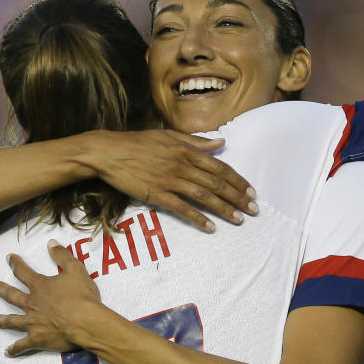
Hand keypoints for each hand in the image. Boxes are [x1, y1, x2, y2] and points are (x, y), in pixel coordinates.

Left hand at [0, 244, 103, 355]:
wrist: (85, 322)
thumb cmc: (82, 296)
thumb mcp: (75, 269)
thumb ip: (62, 255)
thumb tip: (51, 243)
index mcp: (40, 287)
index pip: (23, 272)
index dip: (15, 264)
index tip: (8, 258)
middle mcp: (32, 304)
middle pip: (12, 295)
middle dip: (1, 289)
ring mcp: (32, 322)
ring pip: (12, 320)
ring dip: (1, 320)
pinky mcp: (37, 339)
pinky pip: (22, 345)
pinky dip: (14, 349)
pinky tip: (7, 352)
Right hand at [83, 130, 257, 231]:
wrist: (109, 153)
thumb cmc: (138, 143)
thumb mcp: (168, 136)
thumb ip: (196, 141)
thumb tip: (221, 141)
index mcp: (186, 150)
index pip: (219, 166)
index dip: (237, 180)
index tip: (251, 191)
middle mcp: (182, 165)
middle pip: (216, 182)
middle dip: (238, 197)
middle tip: (253, 209)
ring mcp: (170, 180)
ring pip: (203, 196)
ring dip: (224, 209)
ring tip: (239, 219)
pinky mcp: (157, 195)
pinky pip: (182, 209)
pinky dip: (198, 218)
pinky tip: (210, 227)